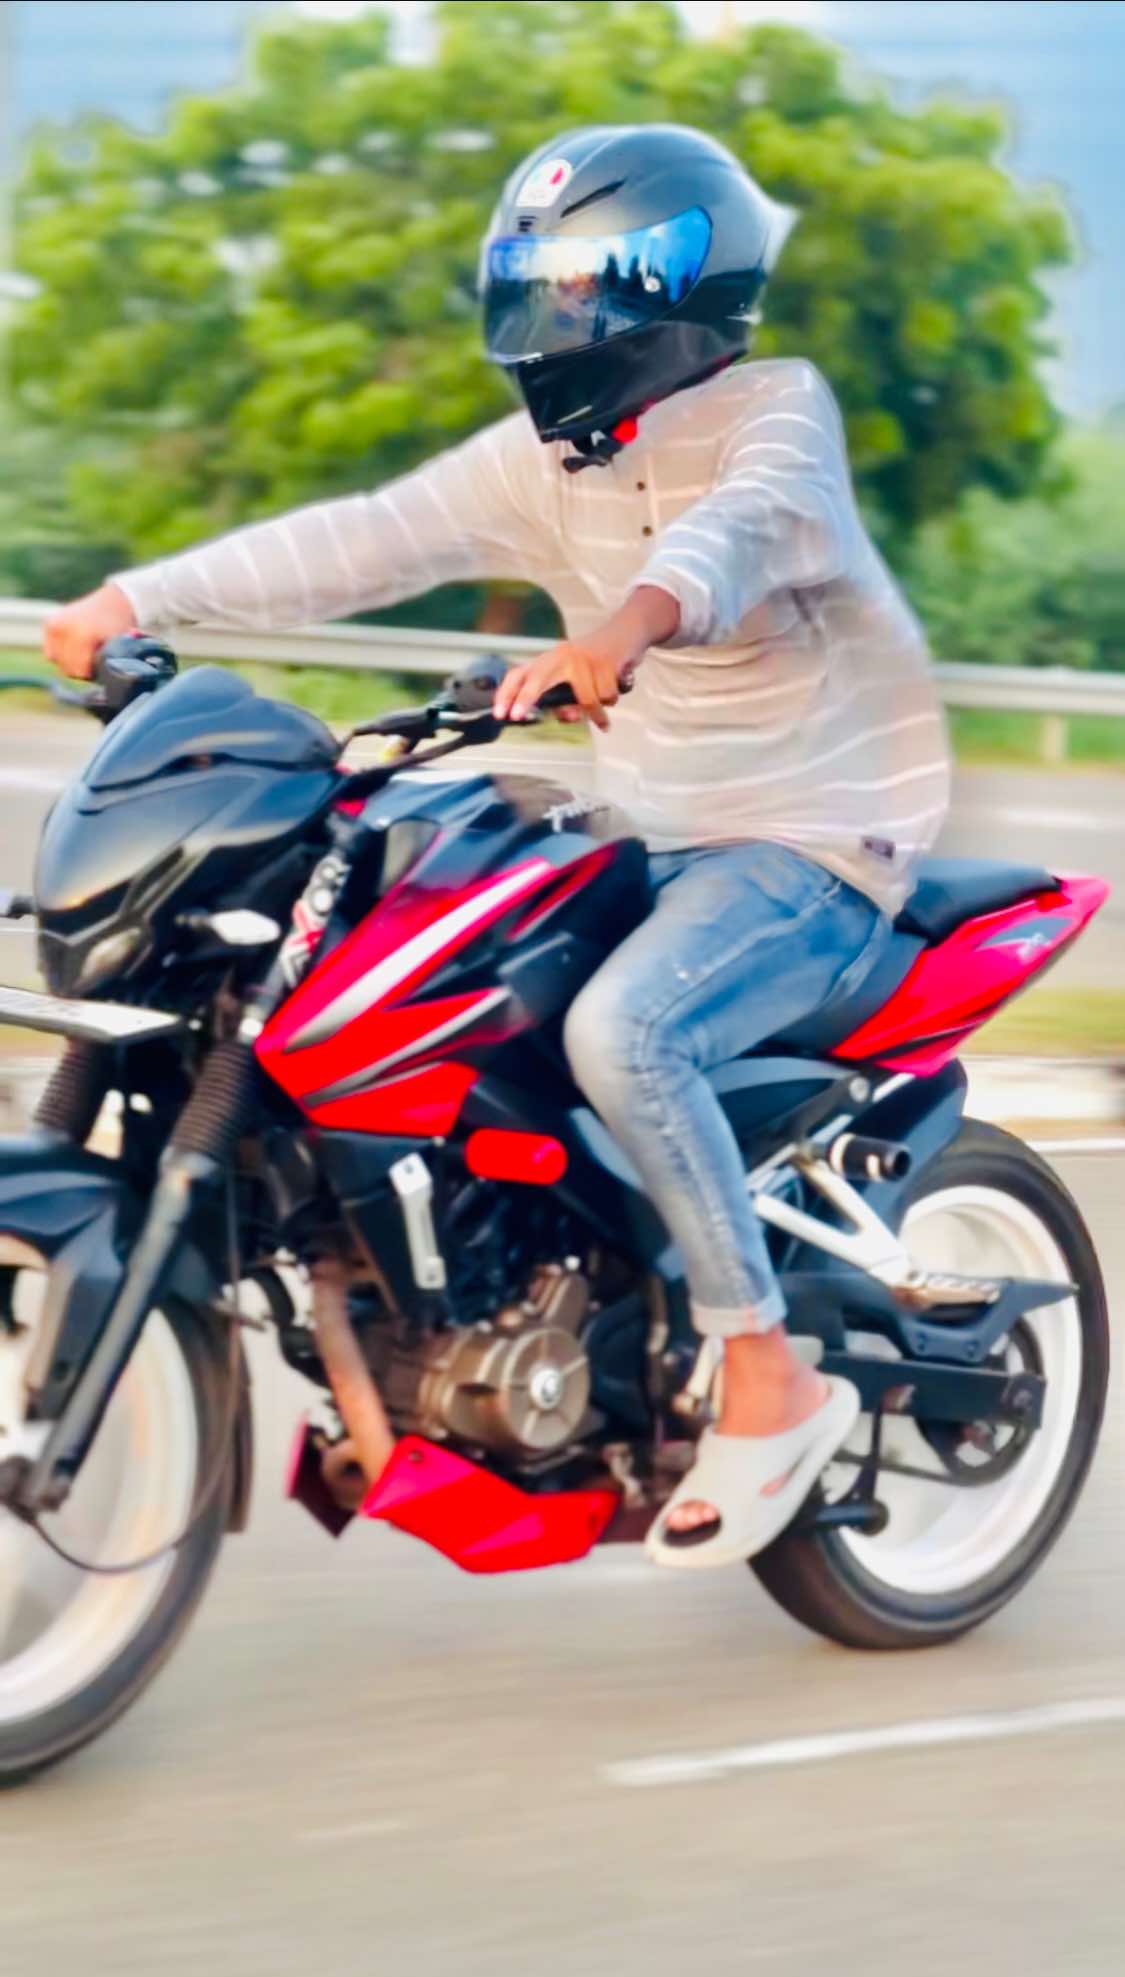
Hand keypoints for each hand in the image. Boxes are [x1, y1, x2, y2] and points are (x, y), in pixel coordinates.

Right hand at [43, 582, 137, 679]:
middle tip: (94, 660)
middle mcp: (64, 628)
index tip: (101, 667)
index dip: (92, 674)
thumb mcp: (119, 647)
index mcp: (83, 635)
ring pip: (56, 661)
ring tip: (84, 653)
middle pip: (67, 668)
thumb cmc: (118, 627)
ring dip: (70, 662)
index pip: (80, 671)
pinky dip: (60, 654)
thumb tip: (106, 682)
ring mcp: (54, 625)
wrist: (112, 602)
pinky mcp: (49, 624)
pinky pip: (50, 652)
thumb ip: (110, 665)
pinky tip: (74, 648)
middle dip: (81, 669)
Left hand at [492, 585, 680, 733]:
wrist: (625, 633)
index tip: (500, 713)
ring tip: (602, 715)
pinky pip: (606, 697)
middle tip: (516, 716)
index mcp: (548, 661)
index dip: (506, 693)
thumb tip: (566, 716)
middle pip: (537, 678)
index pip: (519, 674)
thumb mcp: (575, 679)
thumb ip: (566, 701)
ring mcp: (582, 658)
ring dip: (596, 713)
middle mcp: (560, 656)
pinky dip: (611, 703)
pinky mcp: (604, 662)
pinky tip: (615, 690)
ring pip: (586, 699)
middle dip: (526, 697)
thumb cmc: (595, 662)